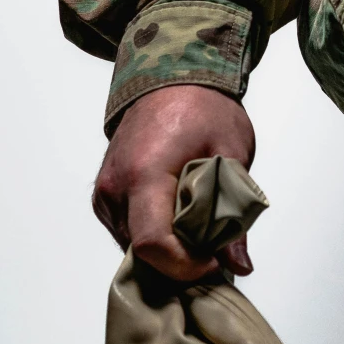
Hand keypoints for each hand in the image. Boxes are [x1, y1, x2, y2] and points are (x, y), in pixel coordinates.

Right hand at [93, 85, 256, 282]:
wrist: (167, 77)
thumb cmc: (202, 108)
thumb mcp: (232, 154)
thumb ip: (233, 211)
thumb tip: (239, 265)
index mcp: (144, 174)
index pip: (153, 244)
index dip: (185, 266)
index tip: (215, 261)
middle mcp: (114, 188)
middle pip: (142, 253)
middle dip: (180, 263)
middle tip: (216, 250)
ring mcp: (104, 194)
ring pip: (133, 248)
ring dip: (168, 252)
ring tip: (201, 230)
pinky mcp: (104, 197)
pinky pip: (127, 233)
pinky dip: (155, 236)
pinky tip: (181, 220)